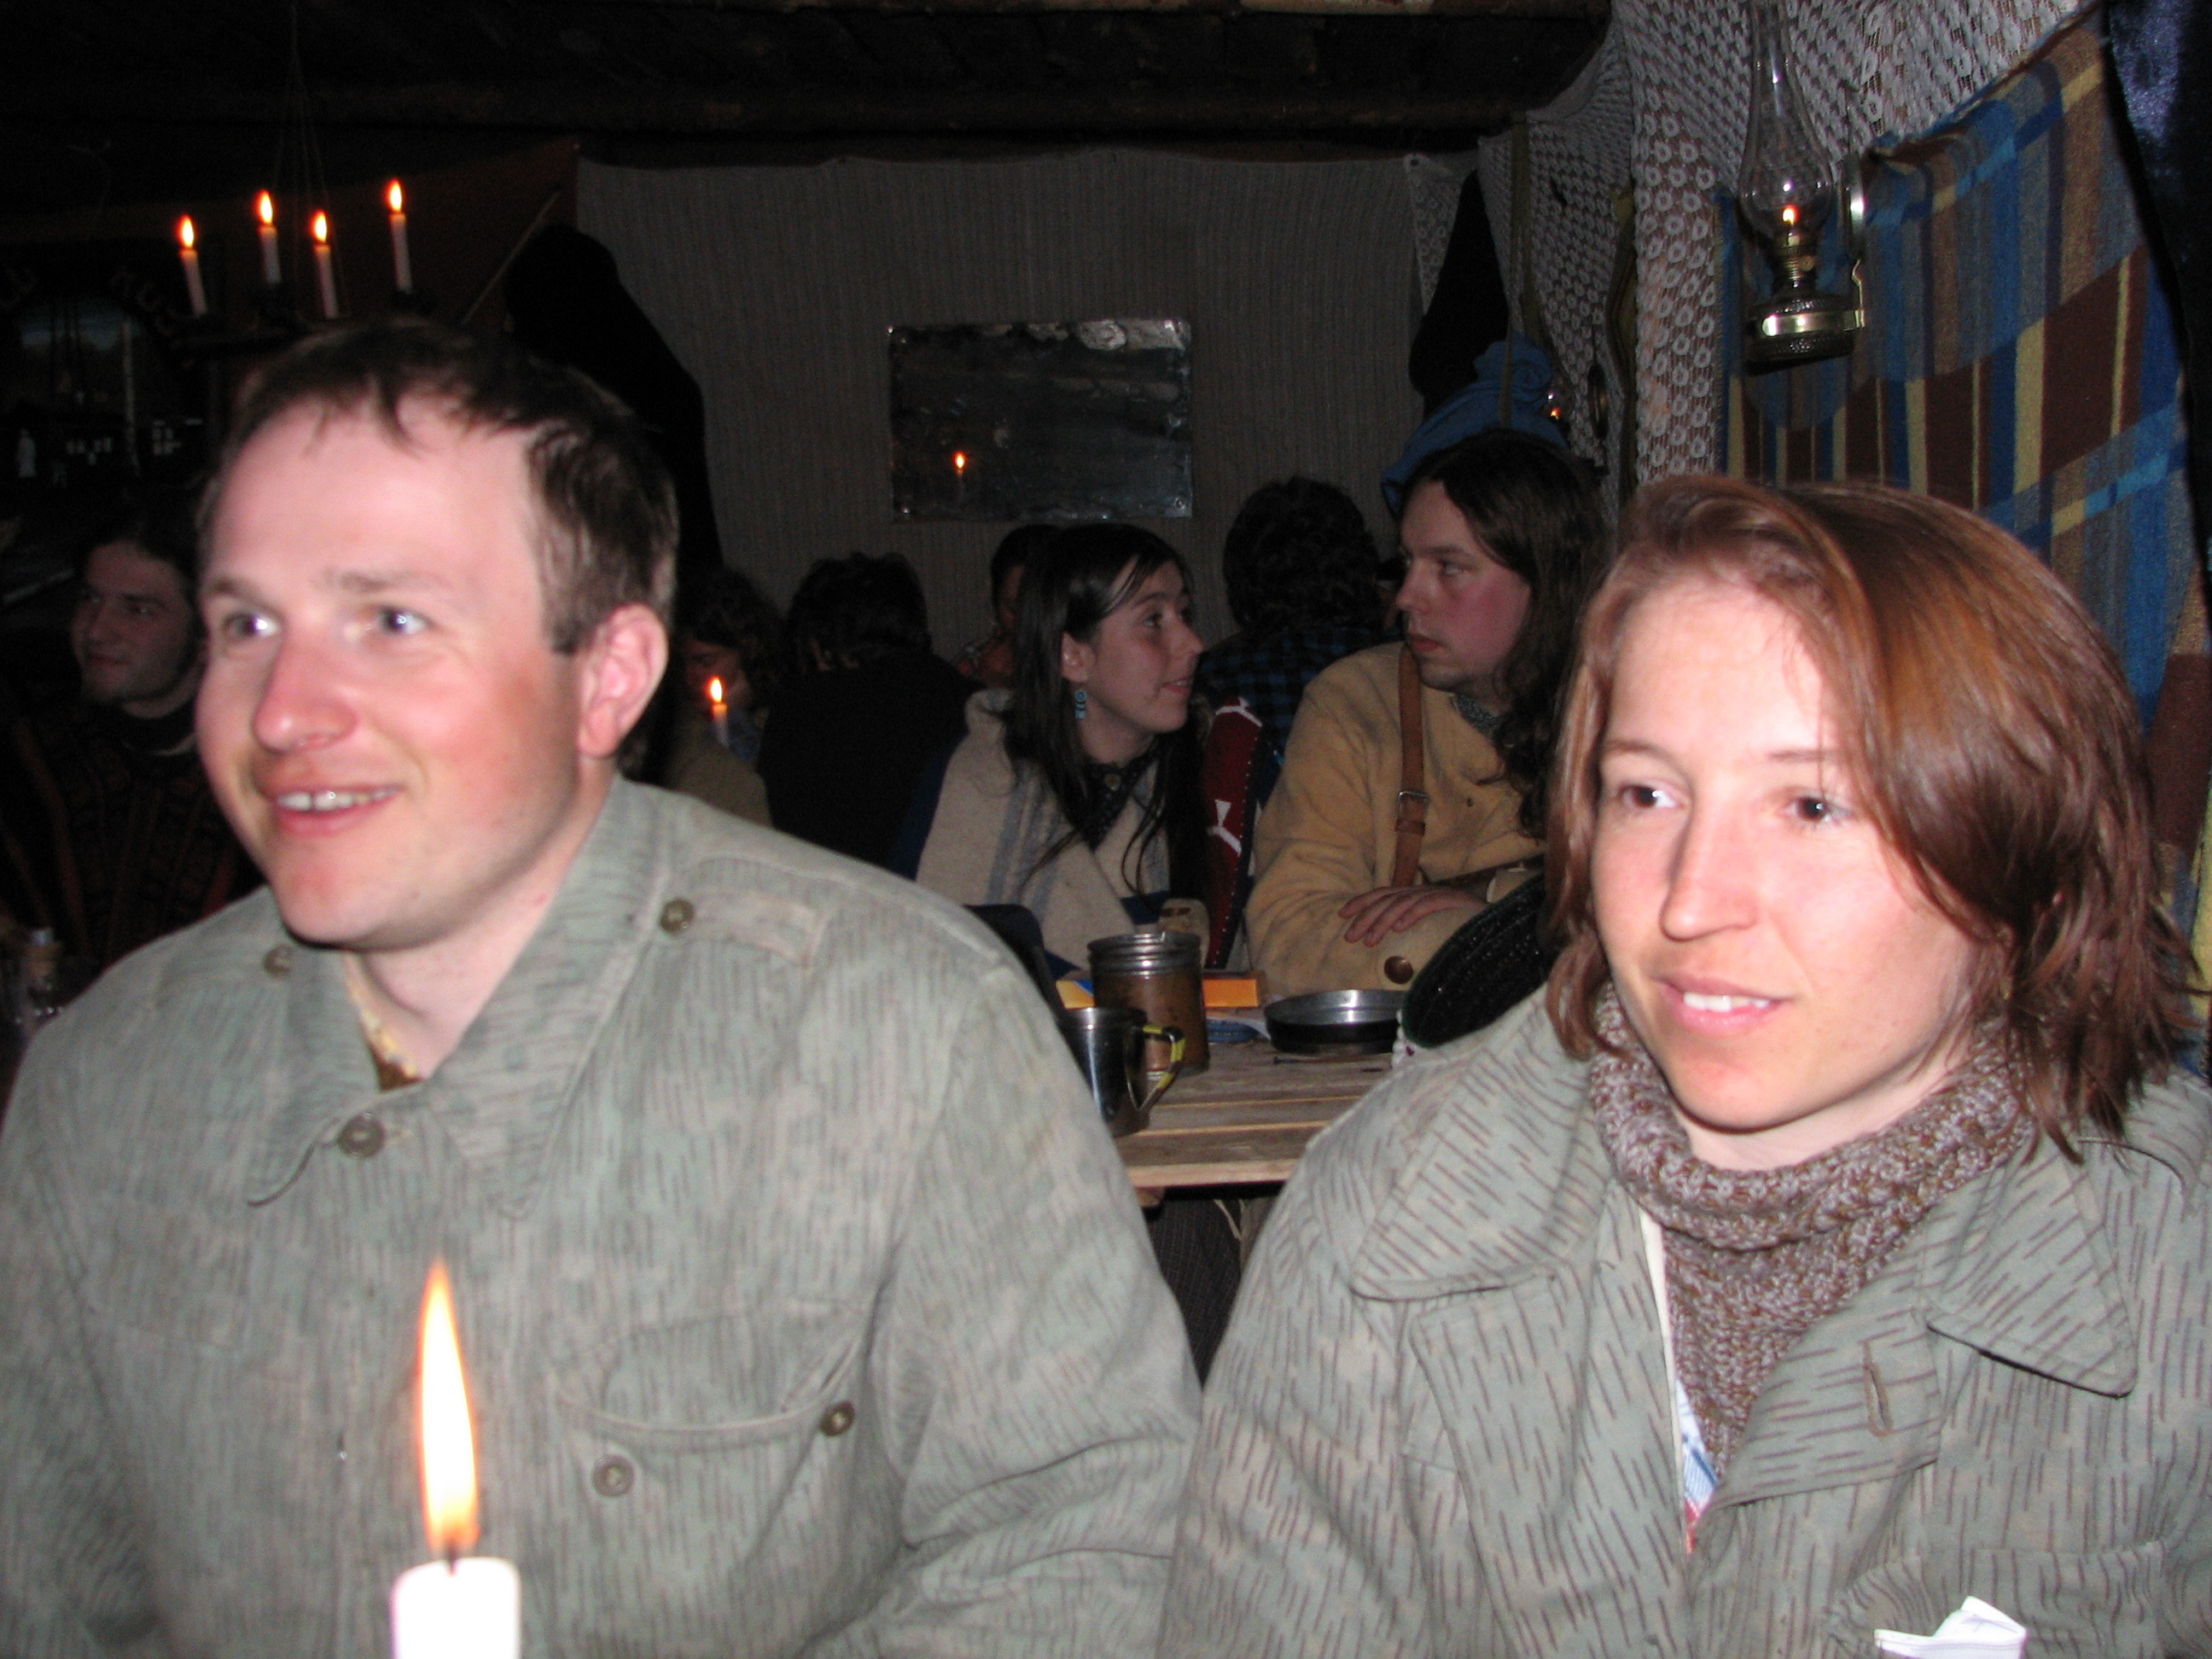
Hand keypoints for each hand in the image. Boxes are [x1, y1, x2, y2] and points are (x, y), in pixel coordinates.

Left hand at [1336, 884, 1482, 946]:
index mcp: (1417, 895)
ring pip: (1403, 903)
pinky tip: (1399, 928)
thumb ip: (1411, 930)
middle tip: (1350, 937)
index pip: (1383, 894)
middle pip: (1388, 899)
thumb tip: (1386, 945)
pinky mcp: (1453, 901)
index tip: (1342, 915)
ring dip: (1383, 921)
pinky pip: (1427, 905)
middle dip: (1365, 917)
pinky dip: (1411, 915)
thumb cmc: (1463, 929)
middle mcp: (1424, 891)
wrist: (1498, 922)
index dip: (1362, 902)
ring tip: (1369, 939)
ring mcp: (1439, 895)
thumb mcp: (1430, 929)